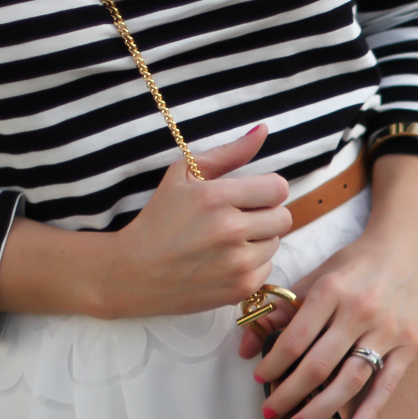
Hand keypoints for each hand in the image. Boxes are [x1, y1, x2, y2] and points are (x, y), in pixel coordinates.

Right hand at [94, 124, 291, 317]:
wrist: (134, 273)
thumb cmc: (159, 219)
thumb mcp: (183, 175)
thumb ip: (229, 153)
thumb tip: (263, 130)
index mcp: (215, 197)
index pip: (278, 188)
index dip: (267, 190)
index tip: (250, 196)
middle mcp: (230, 231)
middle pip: (284, 217)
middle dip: (265, 215)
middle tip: (238, 218)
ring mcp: (237, 263)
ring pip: (276, 243)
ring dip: (258, 240)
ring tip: (226, 241)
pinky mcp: (241, 288)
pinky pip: (267, 268)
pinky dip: (252, 264)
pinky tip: (224, 261)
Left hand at [241, 152, 417, 418]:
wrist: (409, 245)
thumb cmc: (356, 262)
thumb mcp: (316, 276)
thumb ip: (281, 309)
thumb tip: (246, 345)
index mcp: (331, 290)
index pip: (295, 338)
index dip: (273, 363)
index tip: (259, 378)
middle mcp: (360, 311)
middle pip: (319, 364)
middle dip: (289, 393)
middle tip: (270, 411)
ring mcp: (387, 330)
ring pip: (350, 379)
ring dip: (320, 408)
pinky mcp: (409, 344)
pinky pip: (388, 383)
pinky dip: (371, 410)